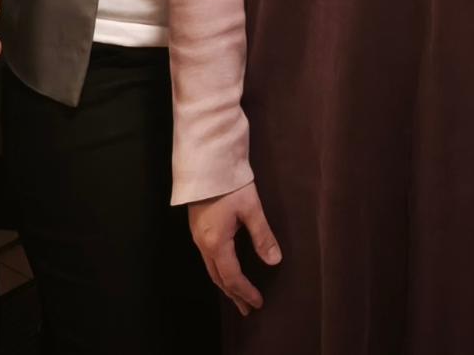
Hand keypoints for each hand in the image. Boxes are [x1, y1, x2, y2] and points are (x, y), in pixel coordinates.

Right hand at [188, 182, 281, 316]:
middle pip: (219, 277)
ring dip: (226, 284)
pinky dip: (220, 271)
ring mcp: (198, 237)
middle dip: (234, 294)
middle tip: (247, 309)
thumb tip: (275, 261)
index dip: (245, 291)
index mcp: (216, 243)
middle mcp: (203, 244)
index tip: (257, 303)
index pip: (232, 276)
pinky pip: (208, 259)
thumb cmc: (230, 184)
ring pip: (212, 269)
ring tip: (238, 296)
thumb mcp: (251, 209)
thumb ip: (263, 236)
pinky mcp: (198, 229)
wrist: (206, 163)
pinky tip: (226, 271)